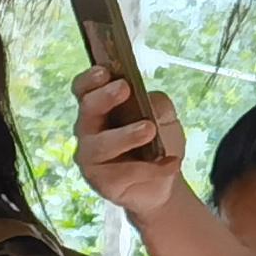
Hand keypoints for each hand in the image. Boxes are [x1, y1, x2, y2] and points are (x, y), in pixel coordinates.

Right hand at [72, 66, 190, 219]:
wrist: (162, 183)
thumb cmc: (156, 143)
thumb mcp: (163, 117)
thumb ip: (156, 104)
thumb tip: (149, 101)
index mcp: (99, 109)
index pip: (83, 90)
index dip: (89, 79)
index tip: (105, 72)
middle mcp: (88, 131)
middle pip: (86, 110)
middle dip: (104, 97)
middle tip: (124, 88)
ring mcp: (91, 158)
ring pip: (100, 145)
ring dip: (125, 135)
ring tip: (149, 130)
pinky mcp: (102, 182)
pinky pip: (123, 173)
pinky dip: (152, 168)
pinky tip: (172, 163)